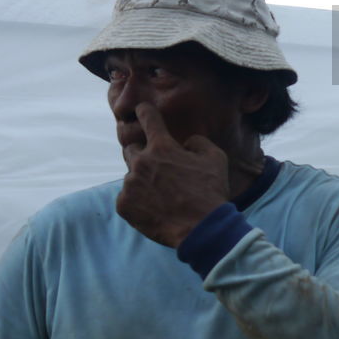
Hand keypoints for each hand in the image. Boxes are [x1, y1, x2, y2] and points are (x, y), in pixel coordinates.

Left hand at [116, 103, 229, 247]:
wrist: (200, 228)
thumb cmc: (210, 191)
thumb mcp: (216, 158)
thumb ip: (197, 142)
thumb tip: (186, 143)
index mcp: (162, 147)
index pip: (147, 117)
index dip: (144, 111)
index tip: (141, 109)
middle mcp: (141, 162)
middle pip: (131, 148)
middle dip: (143, 154)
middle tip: (160, 169)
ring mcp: (130, 184)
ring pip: (131, 176)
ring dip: (143, 180)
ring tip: (162, 196)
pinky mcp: (123, 205)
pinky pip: (127, 197)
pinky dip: (138, 201)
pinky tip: (155, 208)